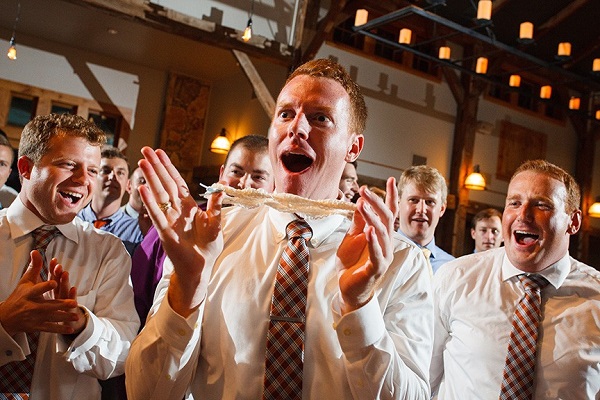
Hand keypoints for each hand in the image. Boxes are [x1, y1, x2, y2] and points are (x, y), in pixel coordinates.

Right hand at [0, 250, 79, 335]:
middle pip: (48, 305)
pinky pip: (50, 328)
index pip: (37, 289)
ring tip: (75, 316)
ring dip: (64, 318)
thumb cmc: (19, 296)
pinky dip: (60, 329)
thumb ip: (34, 267)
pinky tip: (70, 328)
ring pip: (51, 318)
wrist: (6, 317)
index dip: (45, 286)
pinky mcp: (37, 326)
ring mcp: (35, 317)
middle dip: (61, 305)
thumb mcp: (25, 281)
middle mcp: (32, 306)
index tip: (54, 282)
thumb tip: (36, 251)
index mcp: (29, 294)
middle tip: (73, 303)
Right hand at [138, 147, 223, 316]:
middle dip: (156, 166)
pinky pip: (157, 214)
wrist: (202, 267)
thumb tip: (222, 185)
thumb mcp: (216, 222)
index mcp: (188, 206)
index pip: (176, 182)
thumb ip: (216, 204)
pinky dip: (150, 202)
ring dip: (150, 178)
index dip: (168, 167)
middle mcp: (176, 210)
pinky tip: (142, 188)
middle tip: (145, 149)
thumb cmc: (207, 246)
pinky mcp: (166, 233)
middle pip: (164, 184)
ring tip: (142, 162)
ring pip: (159, 195)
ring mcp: (169, 220)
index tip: (159, 152)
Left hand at [336, 177, 397, 313]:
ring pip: (382, 234)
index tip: (391, 179)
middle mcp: (387, 244)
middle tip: (365, 190)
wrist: (348, 288)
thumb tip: (361, 201)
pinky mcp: (376, 269)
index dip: (391, 196)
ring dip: (372, 218)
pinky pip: (377, 254)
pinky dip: (373, 242)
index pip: (390, 212)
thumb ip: (358, 222)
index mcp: (382, 235)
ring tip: (362, 205)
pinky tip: (369, 231)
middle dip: (377, 203)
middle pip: (387, 219)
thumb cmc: (351, 263)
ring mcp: (383, 256)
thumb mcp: (351, 238)